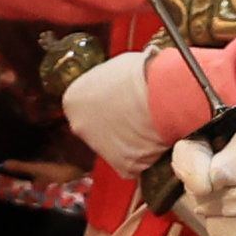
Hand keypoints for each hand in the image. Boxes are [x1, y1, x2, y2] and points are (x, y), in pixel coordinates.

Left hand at [62, 49, 184, 178]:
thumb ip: (107, 82)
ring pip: (117, 148)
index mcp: (73, 101)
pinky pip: (136, 164)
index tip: (122, 101)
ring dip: (131, 142)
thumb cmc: (142, 75)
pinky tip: (157, 140)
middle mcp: (79, 127)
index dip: (107, 105)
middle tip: (137, 115)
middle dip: (116, 126)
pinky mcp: (123, 166)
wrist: (163, 93)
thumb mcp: (115, 68)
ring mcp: (99, 149)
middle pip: (97, 130)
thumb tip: (117, 85)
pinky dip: (147, 156)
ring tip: (151, 125)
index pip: (85, 108)